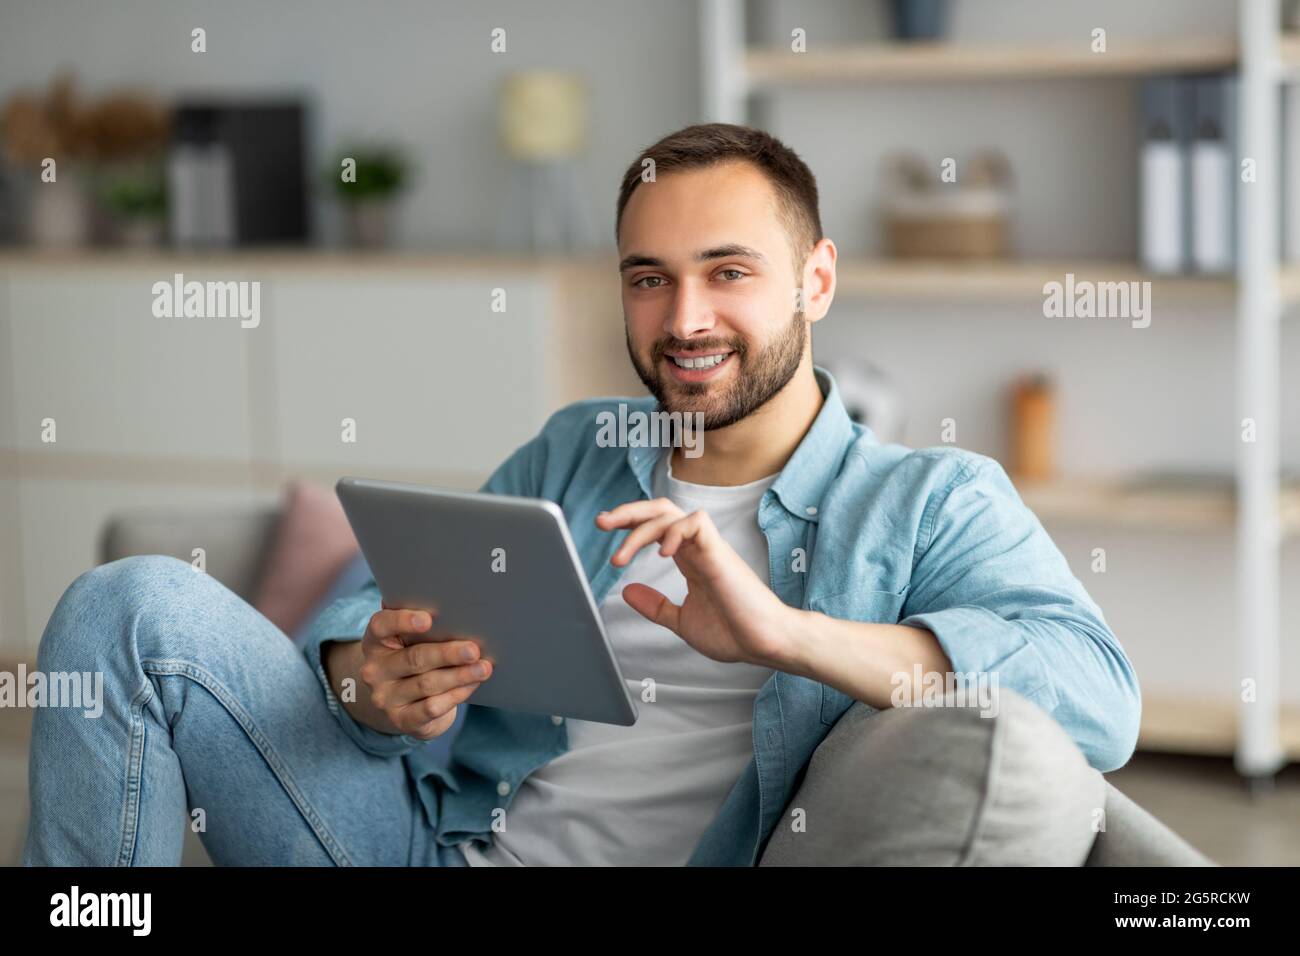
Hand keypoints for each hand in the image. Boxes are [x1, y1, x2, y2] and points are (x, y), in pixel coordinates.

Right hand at [357, 606, 492, 739]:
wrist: (406, 704)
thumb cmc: (416, 660)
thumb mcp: (412, 642)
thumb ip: (426, 628)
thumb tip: (462, 616)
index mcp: (376, 641)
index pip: (381, 625)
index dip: (403, 620)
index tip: (428, 619)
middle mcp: (375, 670)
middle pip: (414, 658)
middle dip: (448, 654)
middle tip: (473, 650)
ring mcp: (385, 698)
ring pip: (427, 684)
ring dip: (459, 675)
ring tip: (483, 668)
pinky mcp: (401, 720)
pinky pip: (431, 707)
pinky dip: (455, 695)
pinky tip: (472, 685)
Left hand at [596, 498, 793, 667]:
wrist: (765, 643)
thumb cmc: (734, 632)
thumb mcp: (682, 620)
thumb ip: (657, 606)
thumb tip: (627, 591)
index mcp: (689, 559)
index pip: (656, 525)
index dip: (630, 524)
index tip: (606, 532)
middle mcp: (697, 547)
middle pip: (659, 509)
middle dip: (627, 512)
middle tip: (601, 523)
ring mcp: (709, 547)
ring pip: (670, 513)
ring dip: (639, 528)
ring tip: (621, 556)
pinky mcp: (720, 552)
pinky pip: (696, 522)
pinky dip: (673, 532)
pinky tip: (662, 554)